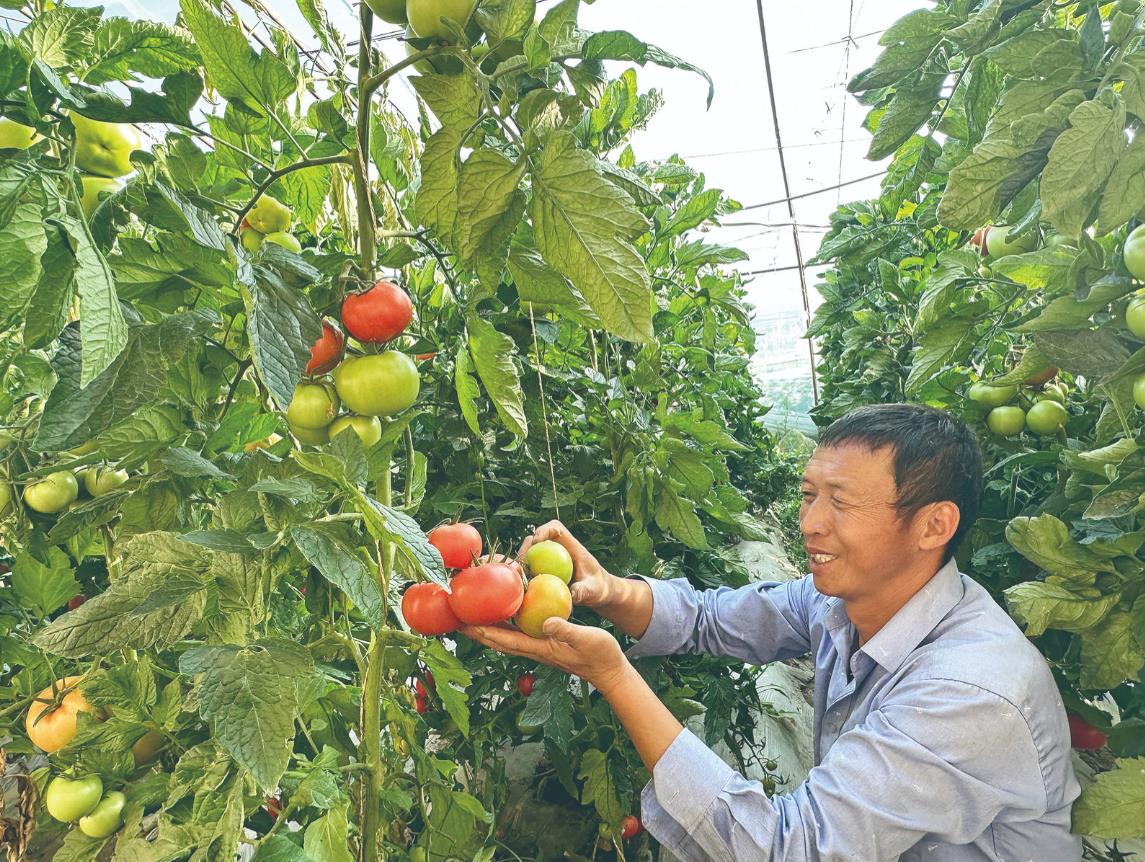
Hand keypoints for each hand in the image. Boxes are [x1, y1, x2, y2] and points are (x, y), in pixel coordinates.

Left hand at [460, 618, 629, 693]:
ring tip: (471, 613)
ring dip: (487, 625)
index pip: (504, 639)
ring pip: (505, 636)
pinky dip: (505, 622)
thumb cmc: (600, 655)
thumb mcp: (586, 639)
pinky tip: (502, 612)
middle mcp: (533, 648)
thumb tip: (548, 622)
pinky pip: (518, 632)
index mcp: (539, 648)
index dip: (483, 631)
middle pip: (497, 639)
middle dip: (476, 629)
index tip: (464, 622)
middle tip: (456, 616)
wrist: (609, 670)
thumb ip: (566, 630)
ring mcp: (538, 647)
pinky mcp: (544, 643)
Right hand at [519, 520, 613, 608]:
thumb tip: (573, 594)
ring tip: (519, 579)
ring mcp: (548, 559)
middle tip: (521, 566)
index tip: (537, 541)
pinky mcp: (542, 570)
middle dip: (525, 549)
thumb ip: (584, 591)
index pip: (555, 528)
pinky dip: (523, 576)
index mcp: (571, 546)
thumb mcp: (594, 591)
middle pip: (535, 540)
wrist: (596, 593)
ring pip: (528, 554)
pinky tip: (520, 590)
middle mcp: (557, 549)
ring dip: (521, 564)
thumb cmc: (597, 588)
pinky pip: (529, 570)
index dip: (544, 530)